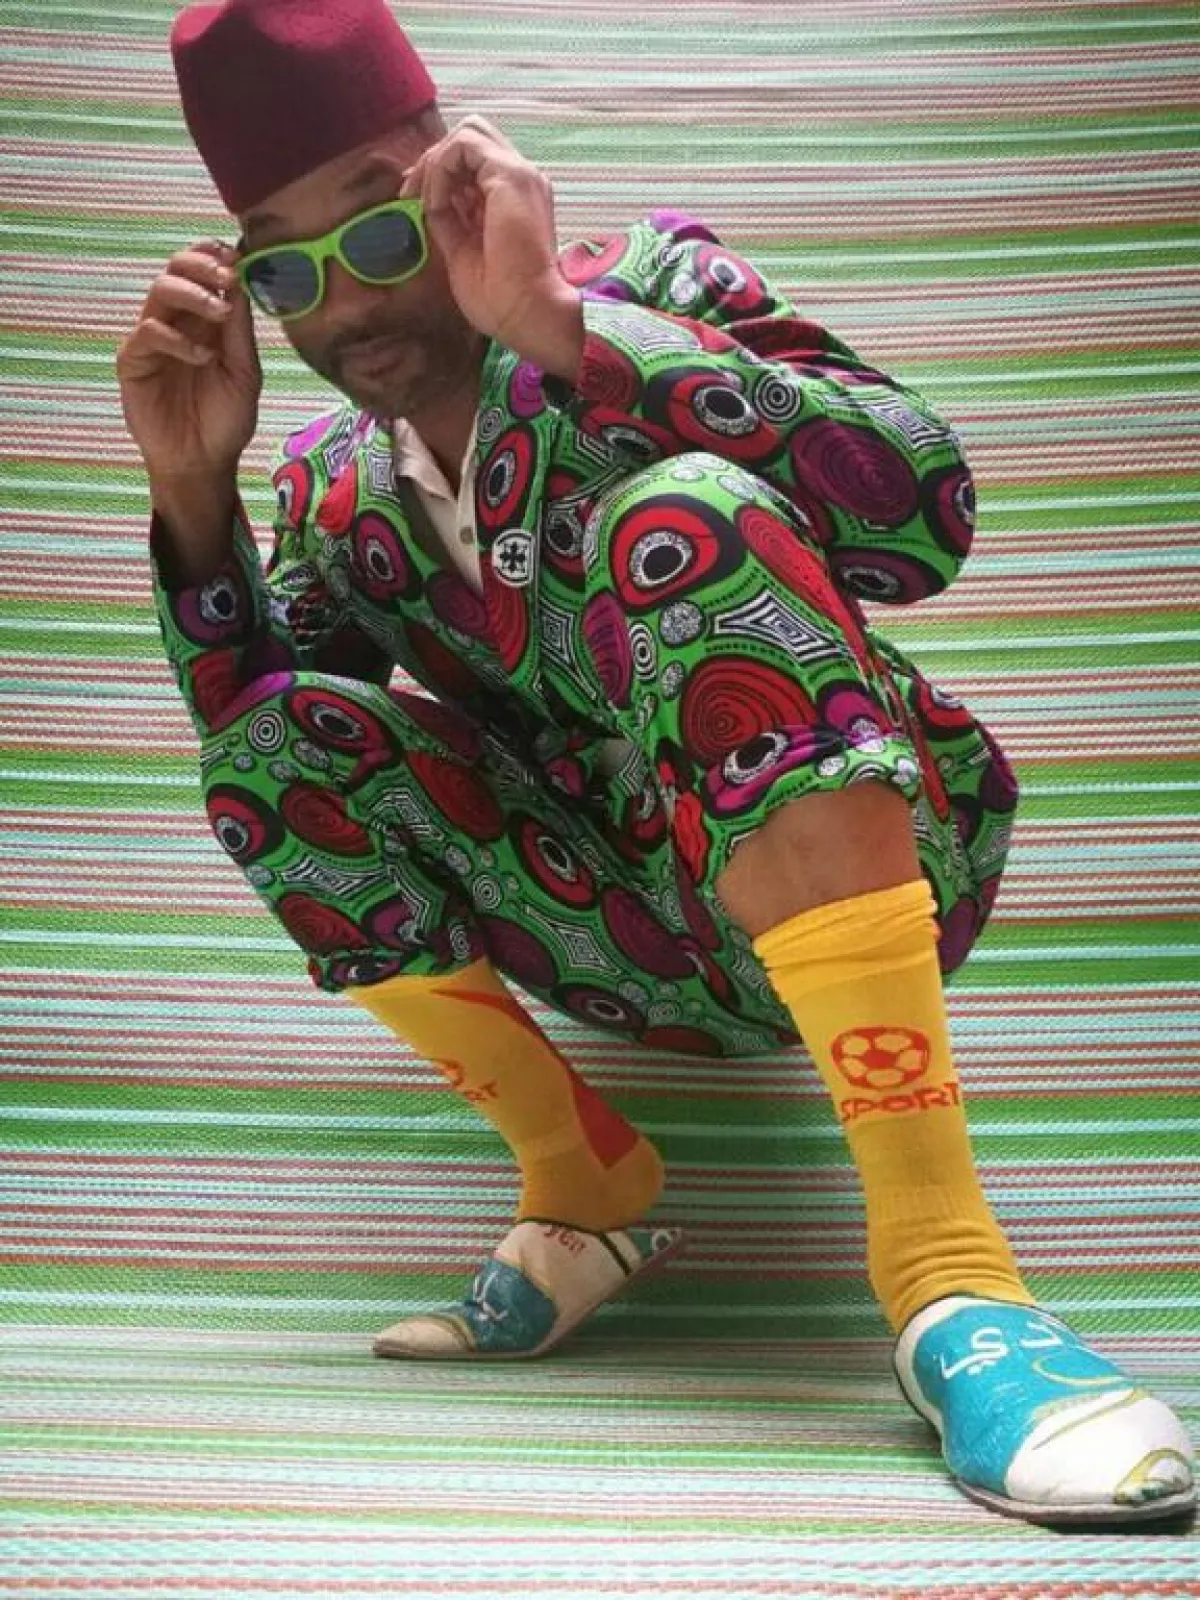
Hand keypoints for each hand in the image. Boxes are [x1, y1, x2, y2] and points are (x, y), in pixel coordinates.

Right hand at [117, 240, 261, 491]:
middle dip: (204, 266)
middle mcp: (177, 320)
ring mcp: (153, 338)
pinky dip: (178, 339)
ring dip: (193, 295)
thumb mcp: (244, 372)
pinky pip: (149, 332)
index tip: (241, 259)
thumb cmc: (225, 419)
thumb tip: (242, 280)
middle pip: (177, 268)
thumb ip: (240, 329)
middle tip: (228, 278)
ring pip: (160, 290)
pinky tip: (203, 358)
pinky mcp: (134, 361)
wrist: (203, 463)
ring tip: (220, 314)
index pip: (202, 268)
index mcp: (205, 317)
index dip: (217, 256)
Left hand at [400, 116, 582, 380]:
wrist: (527, 314)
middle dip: (435, 157)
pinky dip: (440, 170)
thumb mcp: (462, 250)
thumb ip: (449, 219)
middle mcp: (522, 179)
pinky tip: (435, 203)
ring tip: (424, 199)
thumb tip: (428, 200)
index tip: (413, 199)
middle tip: (411, 192)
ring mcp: (520, 174)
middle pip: (472, 135)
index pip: (473, 160)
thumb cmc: (502, 298)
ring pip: (468, 132)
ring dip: (437, 161)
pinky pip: (462, 148)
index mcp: (515, 198)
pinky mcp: (510, 176)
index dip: (438, 171)